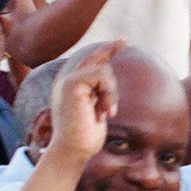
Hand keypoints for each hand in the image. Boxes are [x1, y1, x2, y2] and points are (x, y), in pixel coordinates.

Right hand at [45, 40, 123, 164]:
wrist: (73, 151)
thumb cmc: (85, 139)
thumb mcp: (95, 112)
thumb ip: (98, 96)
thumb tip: (108, 84)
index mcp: (71, 88)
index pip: (89, 64)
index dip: (105, 52)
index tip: (121, 41)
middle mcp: (67, 82)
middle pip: (94, 58)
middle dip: (110, 48)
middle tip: (124, 39)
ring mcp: (68, 82)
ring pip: (103, 70)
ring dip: (111, 93)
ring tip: (106, 113)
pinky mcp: (72, 84)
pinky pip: (101, 75)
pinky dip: (109, 94)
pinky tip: (103, 112)